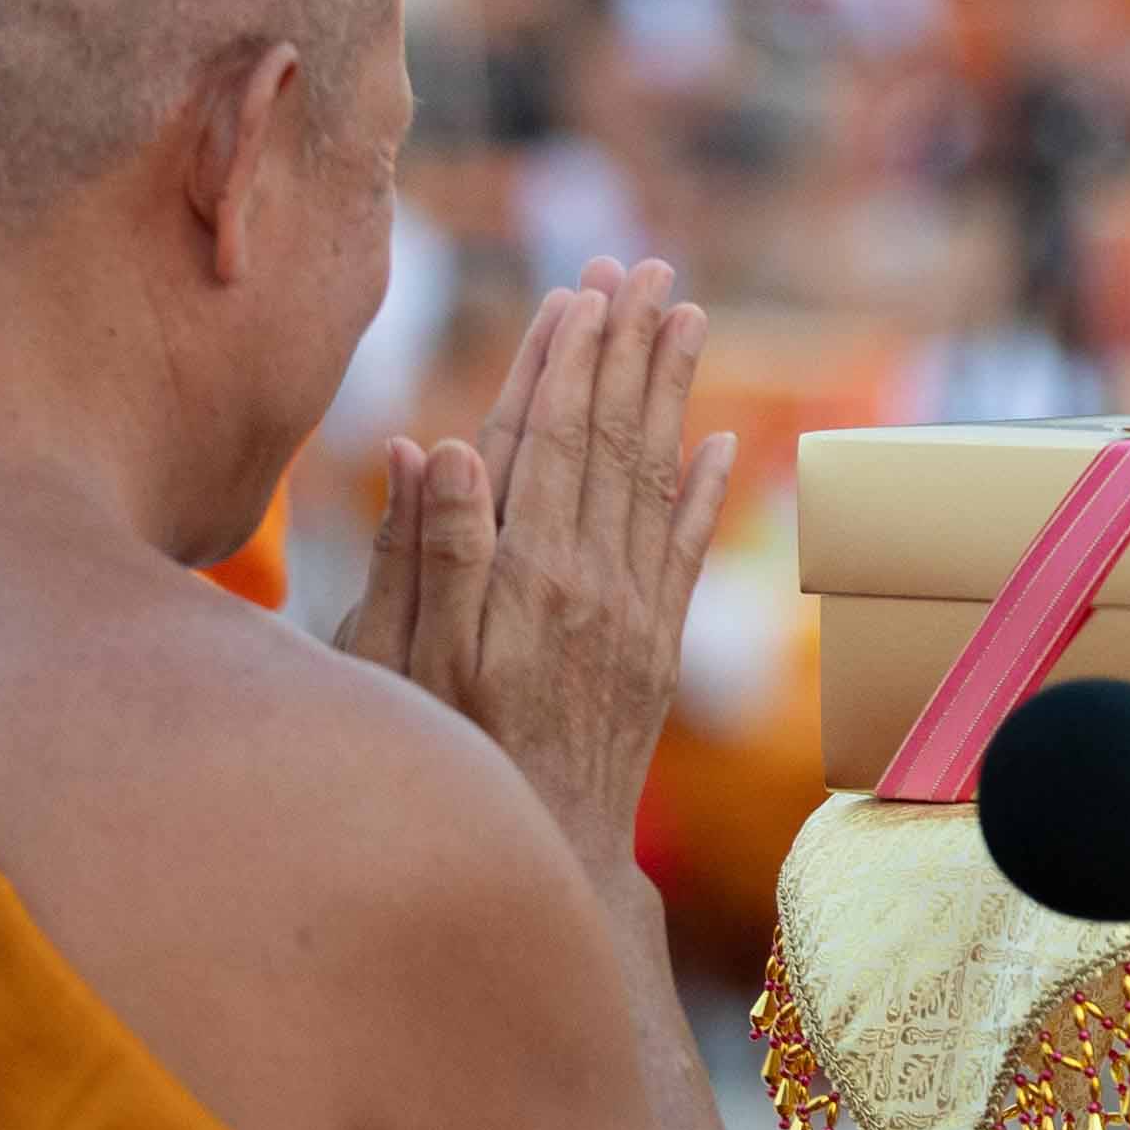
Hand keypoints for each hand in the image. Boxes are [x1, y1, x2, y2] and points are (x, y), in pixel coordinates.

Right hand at [341, 262, 739, 885]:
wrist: (543, 859)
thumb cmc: (446, 763)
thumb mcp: (403, 663)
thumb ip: (421, 554)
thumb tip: (431, 446)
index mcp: (524, 572)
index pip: (546, 439)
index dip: (564, 361)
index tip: (580, 291)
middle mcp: (591, 580)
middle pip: (610, 438)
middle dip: (626, 348)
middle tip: (644, 270)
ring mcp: (634, 613)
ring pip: (656, 477)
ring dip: (672, 392)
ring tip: (690, 317)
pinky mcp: (657, 649)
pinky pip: (689, 552)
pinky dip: (708, 492)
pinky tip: (726, 441)